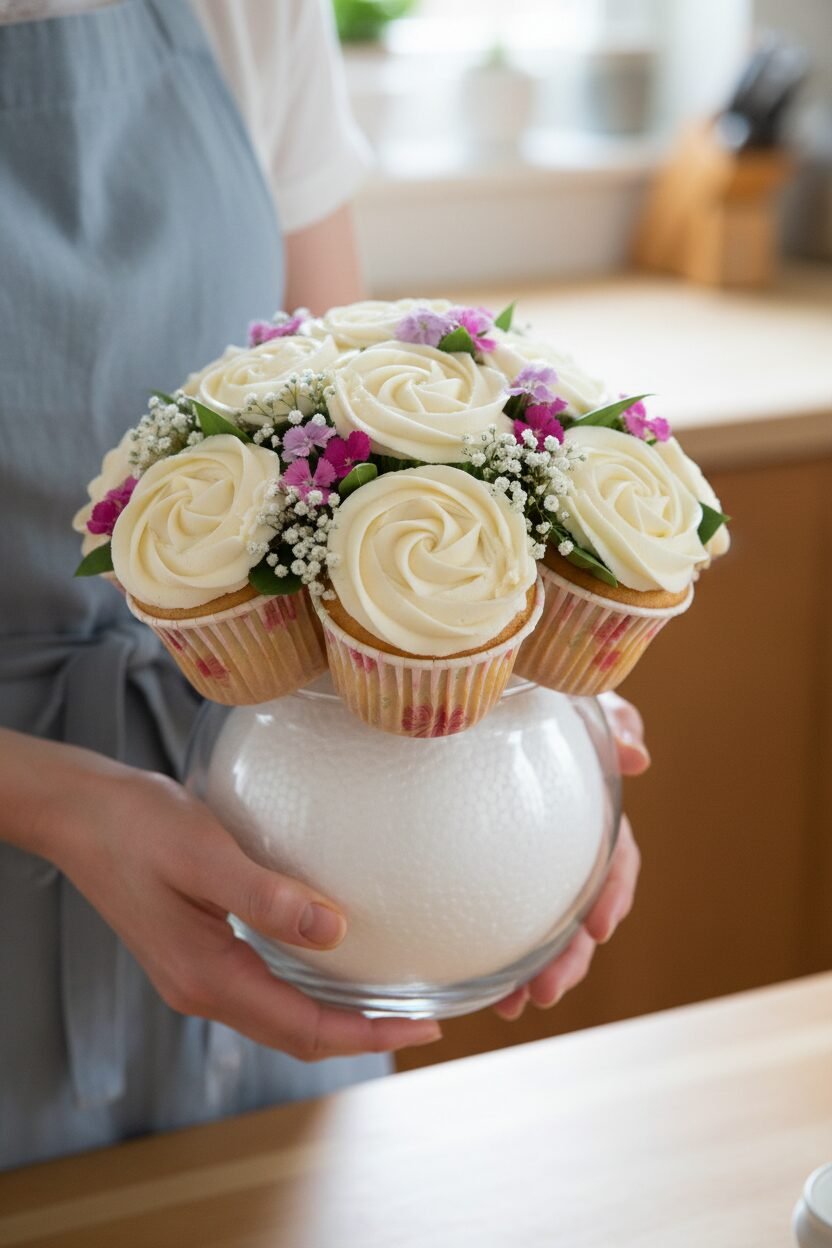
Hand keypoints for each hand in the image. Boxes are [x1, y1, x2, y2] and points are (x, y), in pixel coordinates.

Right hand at [30, 744, 442, 1060]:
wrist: (78, 813)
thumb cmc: (134, 825)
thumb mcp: (206, 854)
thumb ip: (268, 898)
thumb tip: (333, 932)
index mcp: (206, 976)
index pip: (302, 1027)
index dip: (366, 1034)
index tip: (422, 1027)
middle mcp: (201, 988)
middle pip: (295, 1033)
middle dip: (361, 1032)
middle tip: (423, 1018)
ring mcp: (196, 973)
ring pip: (280, 1013)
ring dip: (336, 1013)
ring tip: (390, 998)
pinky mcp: (197, 950)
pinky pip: (264, 986)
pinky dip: (306, 987)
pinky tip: (331, 961)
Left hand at [494, 692, 647, 1019]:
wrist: (469, 695)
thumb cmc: (531, 690)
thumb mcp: (574, 700)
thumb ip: (611, 722)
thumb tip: (638, 758)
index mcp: (588, 809)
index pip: (616, 857)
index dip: (615, 892)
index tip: (602, 926)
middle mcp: (563, 842)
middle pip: (580, 909)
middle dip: (571, 957)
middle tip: (544, 991)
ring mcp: (526, 861)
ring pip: (544, 927)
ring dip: (536, 970)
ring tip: (513, 1006)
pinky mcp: (488, 871)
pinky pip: (501, 921)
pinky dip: (498, 957)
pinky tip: (481, 987)